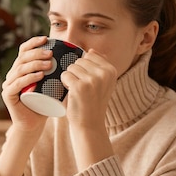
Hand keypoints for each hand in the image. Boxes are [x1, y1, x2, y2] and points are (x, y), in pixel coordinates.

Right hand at [1, 36, 53, 132]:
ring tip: (49, 64)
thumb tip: (75, 58)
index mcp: (21, 69)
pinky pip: (17, 84)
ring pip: (19, 69)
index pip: (24, 50)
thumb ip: (58, 72)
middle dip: (36, 53)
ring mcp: (8, 84)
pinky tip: (39, 76)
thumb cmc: (44, 104)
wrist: (34, 124)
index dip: (33, 42)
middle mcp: (12, 74)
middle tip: (51, 54)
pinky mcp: (8, 95)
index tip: (46, 38)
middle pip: (22, 58)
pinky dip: (28, 78)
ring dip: (34, 64)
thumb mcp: (52, 84)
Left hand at [60, 49, 117, 169]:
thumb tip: (91, 50)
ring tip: (77, 91)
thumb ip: (99, 66)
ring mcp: (92, 80)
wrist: (89, 124)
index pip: (90, 55)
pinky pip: (65, 75)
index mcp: (111, 70)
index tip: (87, 81)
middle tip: (81, 88)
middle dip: (76, 72)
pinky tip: (71, 93)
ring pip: (71, 67)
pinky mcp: (80, 86)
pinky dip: (64, 83)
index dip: (83, 67)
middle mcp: (104, 73)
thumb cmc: (92, 103)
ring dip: (70, 78)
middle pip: (79, 60)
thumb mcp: (103, 83)